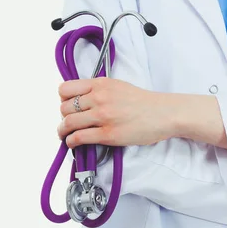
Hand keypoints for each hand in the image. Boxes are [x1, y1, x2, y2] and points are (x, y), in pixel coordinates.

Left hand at [57, 78, 176, 148]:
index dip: (62, 99)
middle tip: (69, 123)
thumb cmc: (142, 102)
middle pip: (64, 108)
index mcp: (100, 84)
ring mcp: (103, 116)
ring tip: (65, 135)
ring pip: (68, 123)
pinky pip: (79, 138)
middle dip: (63, 117)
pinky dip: (71, 142)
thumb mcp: (117, 86)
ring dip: (63, 131)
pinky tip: (73, 143)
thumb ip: (97, 90)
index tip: (67, 106)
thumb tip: (78, 100)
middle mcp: (99, 97)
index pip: (65, 89)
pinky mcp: (107, 134)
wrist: (164, 113)